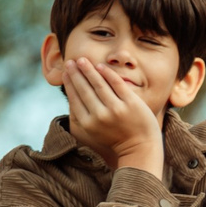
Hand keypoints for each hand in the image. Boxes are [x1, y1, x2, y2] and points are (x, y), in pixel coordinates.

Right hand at [61, 58, 164, 177]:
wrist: (140, 147)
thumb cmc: (115, 137)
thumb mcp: (94, 131)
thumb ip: (83, 115)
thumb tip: (72, 93)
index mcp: (88, 124)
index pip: (75, 98)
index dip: (69, 83)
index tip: (66, 72)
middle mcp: (100, 116)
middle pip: (84, 89)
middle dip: (76, 74)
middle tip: (70, 61)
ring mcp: (116, 109)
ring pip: (99, 84)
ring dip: (88, 70)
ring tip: (82, 60)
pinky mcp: (131, 103)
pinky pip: (116, 83)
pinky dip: (107, 73)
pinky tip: (100, 66)